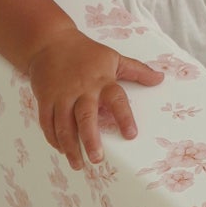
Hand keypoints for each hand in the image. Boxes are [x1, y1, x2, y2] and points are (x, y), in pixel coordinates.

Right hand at [27, 32, 163, 169]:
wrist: (49, 42)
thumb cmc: (86, 53)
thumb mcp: (114, 58)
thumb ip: (137, 71)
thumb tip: (160, 78)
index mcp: (102, 81)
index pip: (117, 100)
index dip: (124, 118)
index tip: (131, 135)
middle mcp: (82, 90)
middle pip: (86, 117)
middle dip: (91, 139)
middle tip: (97, 158)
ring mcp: (62, 95)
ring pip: (64, 125)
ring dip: (70, 146)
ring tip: (79, 164)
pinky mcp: (45, 99)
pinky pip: (47, 122)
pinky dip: (53, 138)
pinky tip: (62, 150)